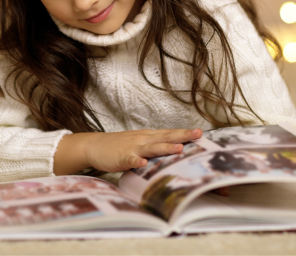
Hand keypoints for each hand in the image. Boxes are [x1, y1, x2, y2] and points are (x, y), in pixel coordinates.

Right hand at [54, 128, 202, 174]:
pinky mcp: (121, 157)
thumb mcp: (139, 143)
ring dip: (165, 147)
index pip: (169, 133)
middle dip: (181, 136)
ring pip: (151, 147)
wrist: (95, 146)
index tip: (200, 132)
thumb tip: (174, 150)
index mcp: (148, 136)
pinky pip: (130, 160)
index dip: (184, 133)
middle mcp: (142, 139)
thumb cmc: (119, 146)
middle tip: (197, 134)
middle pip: (165, 137)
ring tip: (178, 148)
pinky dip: (137, 161)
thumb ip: (155, 146)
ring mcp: (132, 148)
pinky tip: (143, 163)